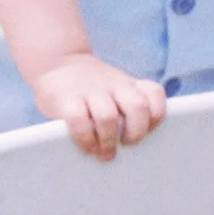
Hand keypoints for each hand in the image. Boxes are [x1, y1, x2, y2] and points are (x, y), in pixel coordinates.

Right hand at [31, 55, 167, 161]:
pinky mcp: (66, 99)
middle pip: (137, 106)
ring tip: (104, 152)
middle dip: (135, 132)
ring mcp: (89, 90)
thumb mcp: (115, 88)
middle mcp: (113, 85)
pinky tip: (87, 146)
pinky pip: (79, 120)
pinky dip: (85, 138)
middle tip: (126, 144)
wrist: (56, 62)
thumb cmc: (90, 88)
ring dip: (108, 140)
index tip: (147, 130)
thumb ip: (126, 108)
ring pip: (108, 116)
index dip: (156, 116)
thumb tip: (134, 148)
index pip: (154, 93)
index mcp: (128, 84)